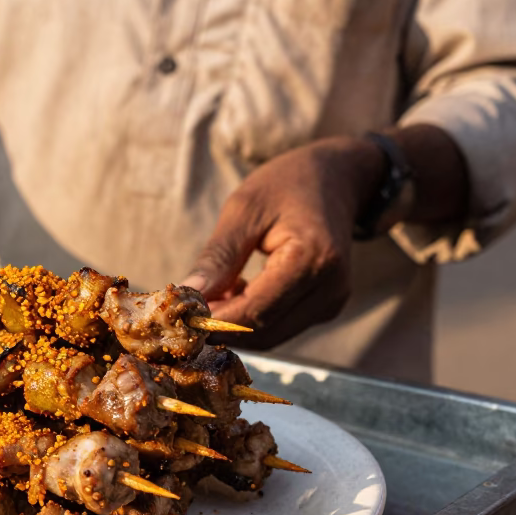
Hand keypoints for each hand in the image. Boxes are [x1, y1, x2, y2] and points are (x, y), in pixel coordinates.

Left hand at [182, 136, 383, 348]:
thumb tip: (188, 296)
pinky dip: (251, 319)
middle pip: (264, 331)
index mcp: (313, 259)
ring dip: (234, 326)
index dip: (214, 322)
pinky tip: (232, 293)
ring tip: (205, 298)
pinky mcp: (326, 307)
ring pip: (271, 336)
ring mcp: (332, 302)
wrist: (337, 178)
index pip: (256, 311)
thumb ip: (218, 257)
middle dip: (220, 328)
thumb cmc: (287, 184)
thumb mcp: (244, 209)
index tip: (179, 317)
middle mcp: (330, 288)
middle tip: (182, 312)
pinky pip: (281, 326)